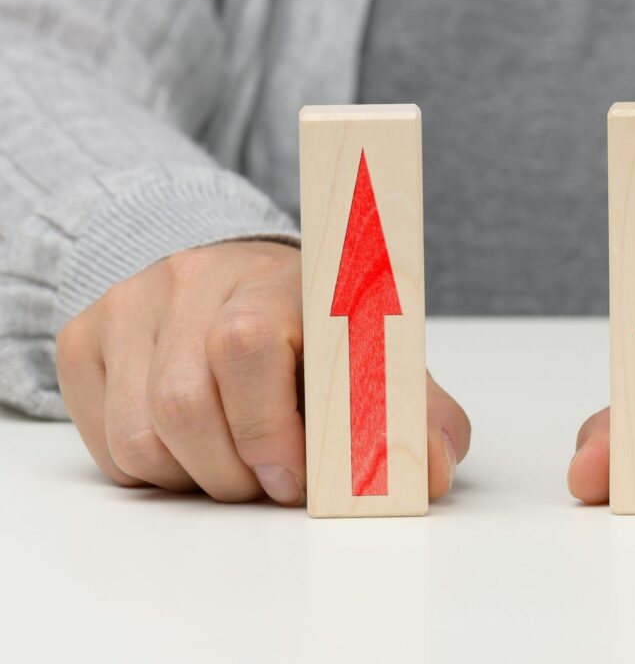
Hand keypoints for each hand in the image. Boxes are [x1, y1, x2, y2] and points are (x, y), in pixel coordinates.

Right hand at [56, 242, 469, 504]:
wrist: (234, 273)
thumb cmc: (312, 325)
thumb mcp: (374, 354)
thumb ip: (413, 409)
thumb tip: (429, 470)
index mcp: (276, 277)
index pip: (247, 344)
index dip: (268, 429)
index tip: (296, 478)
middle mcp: (193, 280)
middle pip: (184, 403)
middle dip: (235, 473)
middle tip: (270, 482)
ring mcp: (129, 305)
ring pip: (140, 434)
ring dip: (194, 478)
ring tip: (234, 464)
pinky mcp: (83, 338)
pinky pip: (105, 444)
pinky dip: (153, 471)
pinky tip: (192, 448)